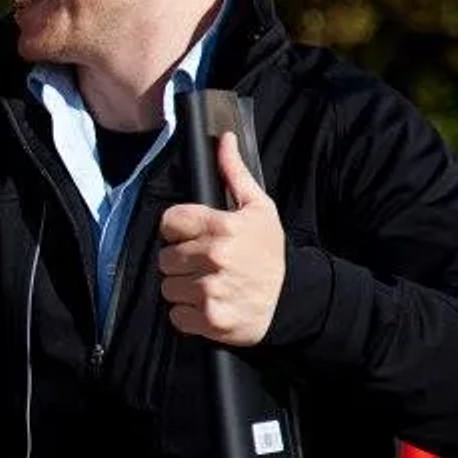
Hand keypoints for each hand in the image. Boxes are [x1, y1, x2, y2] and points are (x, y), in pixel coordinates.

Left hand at [157, 131, 285, 345]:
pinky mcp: (210, 319)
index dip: (176, 230)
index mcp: (223, 227)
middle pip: (165, 257)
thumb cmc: (269, 252)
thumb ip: (234, 173)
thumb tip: (224, 138)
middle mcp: (215, 257)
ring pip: (168, 286)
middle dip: (181, 261)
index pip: (168, 222)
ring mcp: (212, 290)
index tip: (191, 237)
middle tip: (204, 264)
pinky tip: (208, 304)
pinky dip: (187, 314)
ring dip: (182, 288)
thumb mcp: (259, 208)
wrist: (292, 300)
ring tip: (207, 285)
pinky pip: (175, 315)